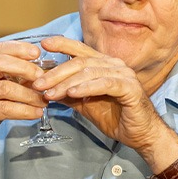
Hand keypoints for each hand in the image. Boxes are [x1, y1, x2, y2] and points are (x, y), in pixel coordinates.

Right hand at [0, 39, 49, 157]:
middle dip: (25, 69)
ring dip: (28, 95)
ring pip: (4, 88)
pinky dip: (24, 111)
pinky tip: (36, 113)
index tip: (36, 53)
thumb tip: (42, 74)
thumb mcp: (0, 89)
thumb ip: (16, 79)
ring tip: (43, 101)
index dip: (19, 48)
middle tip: (42, 79)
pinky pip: (4, 109)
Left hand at [32, 37, 174, 156]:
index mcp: (104, 65)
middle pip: (80, 62)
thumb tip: (45, 89)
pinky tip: (72, 93)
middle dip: (56, 72)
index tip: (43, 43)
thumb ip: (68, 94)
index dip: (62, 44)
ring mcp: (124, 74)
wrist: (140, 135)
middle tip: (38, 83)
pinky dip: (87, 87)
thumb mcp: (84, 104)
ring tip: (49, 93)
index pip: (80, 50)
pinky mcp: (130, 88)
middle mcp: (114, 65)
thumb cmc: (115, 117)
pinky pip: (105, 84)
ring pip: (90, 72)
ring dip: (67, 83)